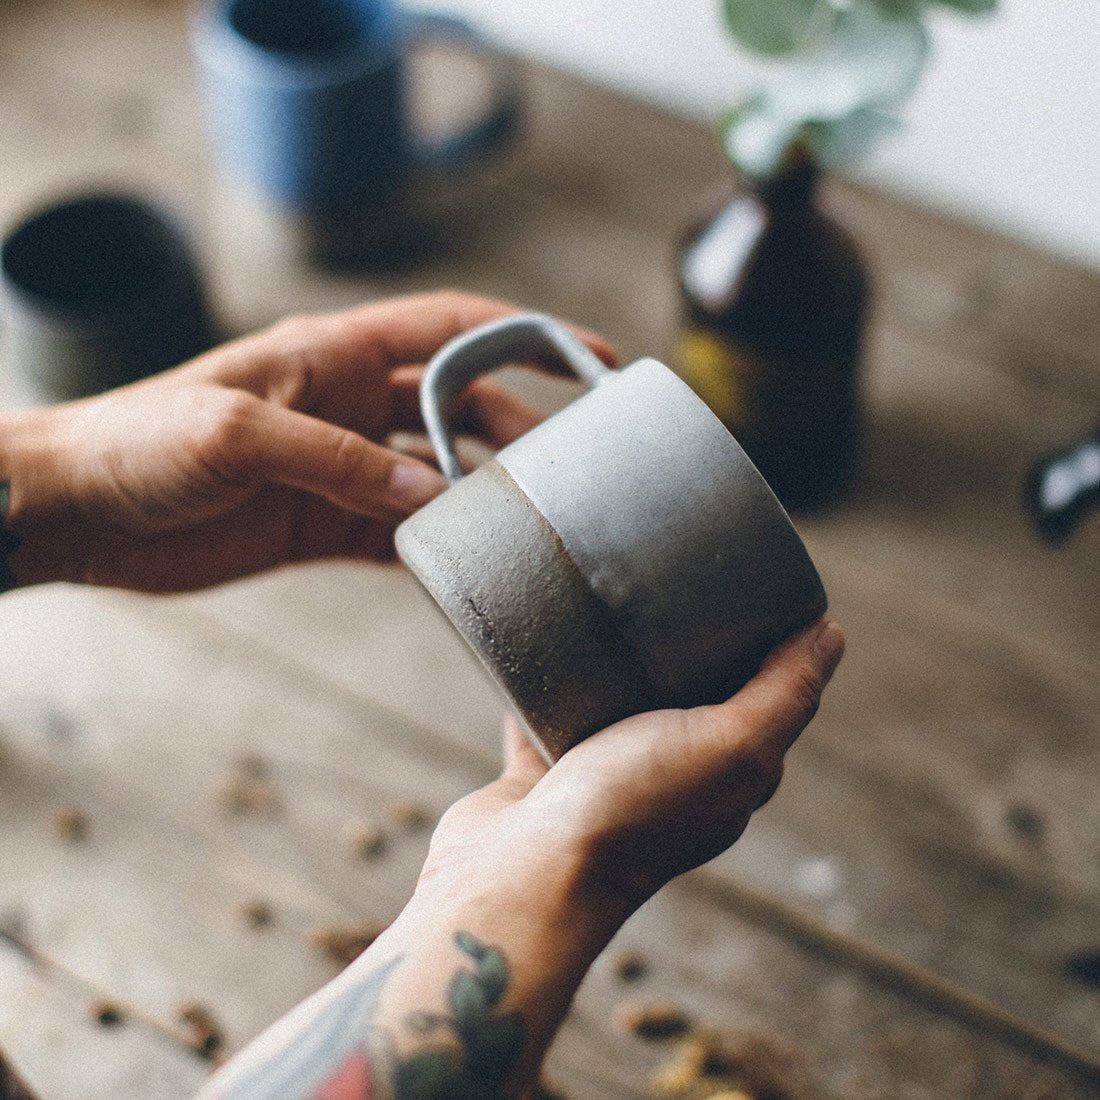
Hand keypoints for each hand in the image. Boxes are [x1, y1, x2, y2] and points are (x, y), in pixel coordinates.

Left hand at [0, 291, 615, 591]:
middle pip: (458, 407)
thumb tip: (428, 497)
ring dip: (478, 495)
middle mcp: (348, 402)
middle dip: (515, 431)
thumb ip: (340, 461)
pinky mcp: (322, 520)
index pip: (453, 328)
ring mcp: (339, 464)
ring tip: (524, 525)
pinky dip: (432, 546)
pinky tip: (464, 567)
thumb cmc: (138, 443)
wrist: (78, 511)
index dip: (524, 337)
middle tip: (565, 473)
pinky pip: (397, 531)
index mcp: (335, 355)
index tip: (588, 359)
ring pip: (435, 472)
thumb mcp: (238, 435)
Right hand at [418, 618, 844, 920]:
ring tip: (612, 602)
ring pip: (619, 707)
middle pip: (693, 699)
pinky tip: (541, 637)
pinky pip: (551, 717)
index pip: (768, 701)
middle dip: (693, 645)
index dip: (772, 645)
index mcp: (728, 776)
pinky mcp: (544, 777)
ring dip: (618, 665)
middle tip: (680, 580)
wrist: (521, 877)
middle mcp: (672, 780)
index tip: (755, 584)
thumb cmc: (631, 809)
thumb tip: (832, 634)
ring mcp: (605, 780)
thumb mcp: (728, 745)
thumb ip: (783, 694)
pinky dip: (550, 683)